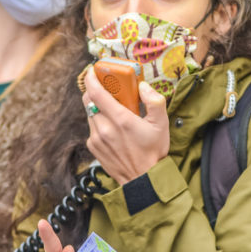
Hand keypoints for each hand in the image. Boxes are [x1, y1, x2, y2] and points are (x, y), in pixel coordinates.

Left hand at [83, 68, 169, 183]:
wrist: (143, 181)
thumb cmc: (153, 152)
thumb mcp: (161, 124)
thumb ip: (154, 100)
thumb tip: (143, 86)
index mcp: (120, 120)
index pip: (96, 92)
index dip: (91, 78)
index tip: (92, 71)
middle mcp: (104, 128)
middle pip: (89, 100)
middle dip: (94, 90)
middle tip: (106, 87)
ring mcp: (96, 139)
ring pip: (90, 113)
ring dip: (98, 107)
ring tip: (114, 110)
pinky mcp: (93, 147)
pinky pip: (92, 127)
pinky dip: (99, 122)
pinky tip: (113, 128)